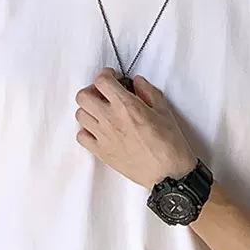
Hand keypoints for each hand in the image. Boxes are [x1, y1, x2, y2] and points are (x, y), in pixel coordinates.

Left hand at [74, 68, 197, 188]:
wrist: (168, 174)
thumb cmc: (169, 144)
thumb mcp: (164, 111)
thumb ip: (148, 92)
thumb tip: (136, 82)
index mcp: (127, 105)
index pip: (101, 80)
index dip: (106, 75)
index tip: (113, 79)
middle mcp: (110, 119)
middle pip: (83, 96)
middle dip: (93, 91)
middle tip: (104, 96)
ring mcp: (103, 137)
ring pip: (80, 115)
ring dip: (89, 110)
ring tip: (102, 114)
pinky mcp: (101, 152)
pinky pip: (81, 137)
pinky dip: (87, 131)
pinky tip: (99, 131)